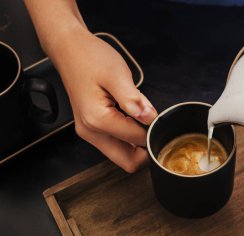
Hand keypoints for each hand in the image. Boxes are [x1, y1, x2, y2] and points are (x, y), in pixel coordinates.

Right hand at [52, 29, 156, 171]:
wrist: (70, 50)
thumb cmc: (90, 58)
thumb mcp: (117, 75)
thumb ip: (134, 100)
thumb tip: (150, 118)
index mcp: (98, 120)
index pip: (137, 140)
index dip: (153, 131)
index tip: (159, 119)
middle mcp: (91, 131)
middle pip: (127, 161)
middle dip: (145, 150)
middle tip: (154, 128)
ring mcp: (89, 131)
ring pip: (121, 154)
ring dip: (136, 143)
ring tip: (142, 119)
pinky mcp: (92, 127)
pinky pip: (115, 143)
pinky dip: (128, 137)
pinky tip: (132, 118)